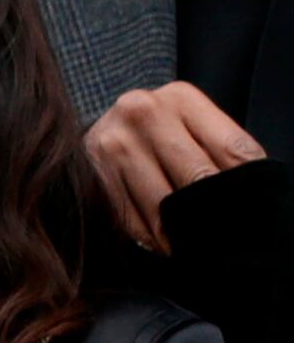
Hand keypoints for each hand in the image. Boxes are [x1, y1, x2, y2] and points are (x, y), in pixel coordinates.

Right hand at [87, 80, 265, 253]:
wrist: (107, 129)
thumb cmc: (164, 134)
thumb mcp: (199, 128)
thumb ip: (226, 152)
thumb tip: (253, 193)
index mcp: (180, 98)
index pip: (232, 151)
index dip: (246, 186)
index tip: (253, 211)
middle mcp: (141, 112)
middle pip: (197, 178)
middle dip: (213, 212)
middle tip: (226, 236)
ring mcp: (111, 141)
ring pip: (162, 204)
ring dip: (181, 233)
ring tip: (195, 245)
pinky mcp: (89, 170)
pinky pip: (128, 216)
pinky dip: (150, 236)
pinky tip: (164, 242)